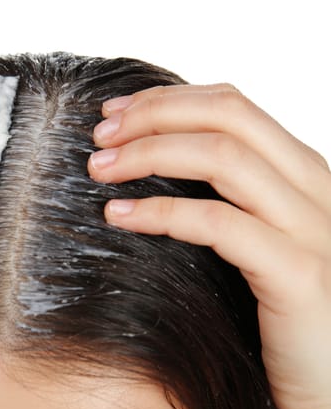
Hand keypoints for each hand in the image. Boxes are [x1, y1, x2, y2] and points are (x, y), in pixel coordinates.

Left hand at [88, 84, 330, 408]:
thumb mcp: (253, 237)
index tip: (112, 112)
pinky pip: (220, 223)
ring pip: (223, 157)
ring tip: (99, 169)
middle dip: (153, 116)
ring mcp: (313, 228)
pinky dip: (161, 212)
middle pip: (227, 116)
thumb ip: (223, 196)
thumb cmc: (275, 308)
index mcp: (300, 172)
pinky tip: (119, 216)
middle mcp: (313, 188)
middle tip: (98, 136)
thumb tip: (147, 160)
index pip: (231, 106)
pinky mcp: (299, 274)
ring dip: (148, 154)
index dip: (166, 100)